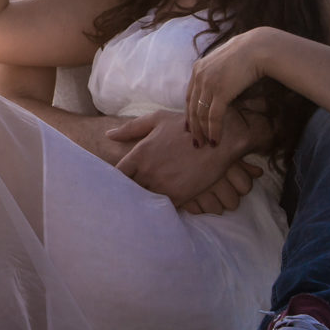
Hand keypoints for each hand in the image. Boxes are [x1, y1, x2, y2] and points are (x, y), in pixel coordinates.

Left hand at [109, 111, 263, 210]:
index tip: (118, 183)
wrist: (220, 139)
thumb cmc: (187, 127)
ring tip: (140, 205)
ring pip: (143, 201)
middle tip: (126, 197)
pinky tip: (159, 208)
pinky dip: (159, 209)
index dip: (115, 181)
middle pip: (127, 191)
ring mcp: (162, 185)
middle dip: (126, 193)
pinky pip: (162, 208)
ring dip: (141, 202)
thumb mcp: (157, 120)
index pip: (116, 175)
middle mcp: (147, 171)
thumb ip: (131, 128)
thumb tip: (108, 135)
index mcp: (139, 154)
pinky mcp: (179, 196)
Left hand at [185, 29, 277, 145]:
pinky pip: (213, 116)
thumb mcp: (224, 62)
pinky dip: (213, 130)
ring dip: (202, 132)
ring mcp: (208, 84)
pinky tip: (215, 140)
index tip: (190, 126)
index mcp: (198, 68)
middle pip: (192, 107)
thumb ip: (216, 73)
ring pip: (200, 114)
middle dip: (193, 127)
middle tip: (196, 142)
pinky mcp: (220, 92)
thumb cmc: (247, 53)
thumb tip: (220, 84)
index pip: (189, 96)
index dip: (189, 113)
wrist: (258, 48)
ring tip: (205, 144)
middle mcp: (199, 76)